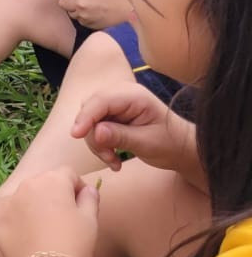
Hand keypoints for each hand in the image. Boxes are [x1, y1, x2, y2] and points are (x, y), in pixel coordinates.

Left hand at [0, 167, 98, 256]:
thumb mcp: (90, 220)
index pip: (68, 174)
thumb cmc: (74, 244)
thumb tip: (88, 189)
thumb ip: (90, 198)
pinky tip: (33, 243)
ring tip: (49, 232)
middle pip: (45, 183)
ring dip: (37, 208)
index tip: (84, 205)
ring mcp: (10, 203)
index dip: (78, 187)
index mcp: (53, 180)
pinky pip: (13, 218)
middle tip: (66, 220)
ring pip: (27, 199)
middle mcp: (28, 185)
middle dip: (56, 195)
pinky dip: (22, 225)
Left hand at [50, 0, 129, 28]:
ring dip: (73, 6)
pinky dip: (82, 15)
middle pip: (61, 1)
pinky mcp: (89, 24)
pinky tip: (91, 10)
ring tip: (84, 2)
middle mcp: (80, 3)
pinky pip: (79, 20)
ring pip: (69, 11)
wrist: (129, 10)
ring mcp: (84, 15)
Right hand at [71, 85, 194, 174]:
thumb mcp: (147, 143)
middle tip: (108, 157)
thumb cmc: (170, 144)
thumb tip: (96, 132)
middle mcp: (122, 94)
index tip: (76, 135)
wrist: (181, 148)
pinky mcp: (113, 115)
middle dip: (93, 134)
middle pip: (92, 108)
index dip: (86, 116)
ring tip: (113, 161)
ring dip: (97, 142)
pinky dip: (101, 144)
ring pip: (91, 119)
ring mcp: (117, 104)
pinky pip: (96, 126)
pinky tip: (114, 159)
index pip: (101, 100)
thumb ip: (121, 136)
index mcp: (134, 95)